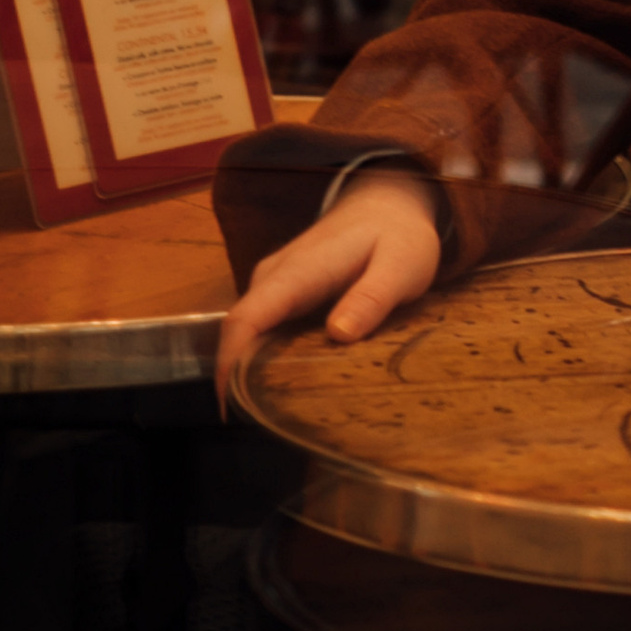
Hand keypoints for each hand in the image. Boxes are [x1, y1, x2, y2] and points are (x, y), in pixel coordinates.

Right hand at [214, 172, 443, 419]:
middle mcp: (275, 277)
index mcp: (299, 271)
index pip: (246, 318)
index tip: (231, 407)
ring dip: (251, 370)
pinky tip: (287, 388)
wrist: (389, 203)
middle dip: (238, 378)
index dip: (229, 363)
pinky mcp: (283, 293)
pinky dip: (267, 358)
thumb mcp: (401, 265)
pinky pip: (264, 328)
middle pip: (240, 331)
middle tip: (260, 426)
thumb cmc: (398, 235)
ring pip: (250, 332)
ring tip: (273, 416)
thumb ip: (371, 298)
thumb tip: (338, 334)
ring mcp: (276, 284)